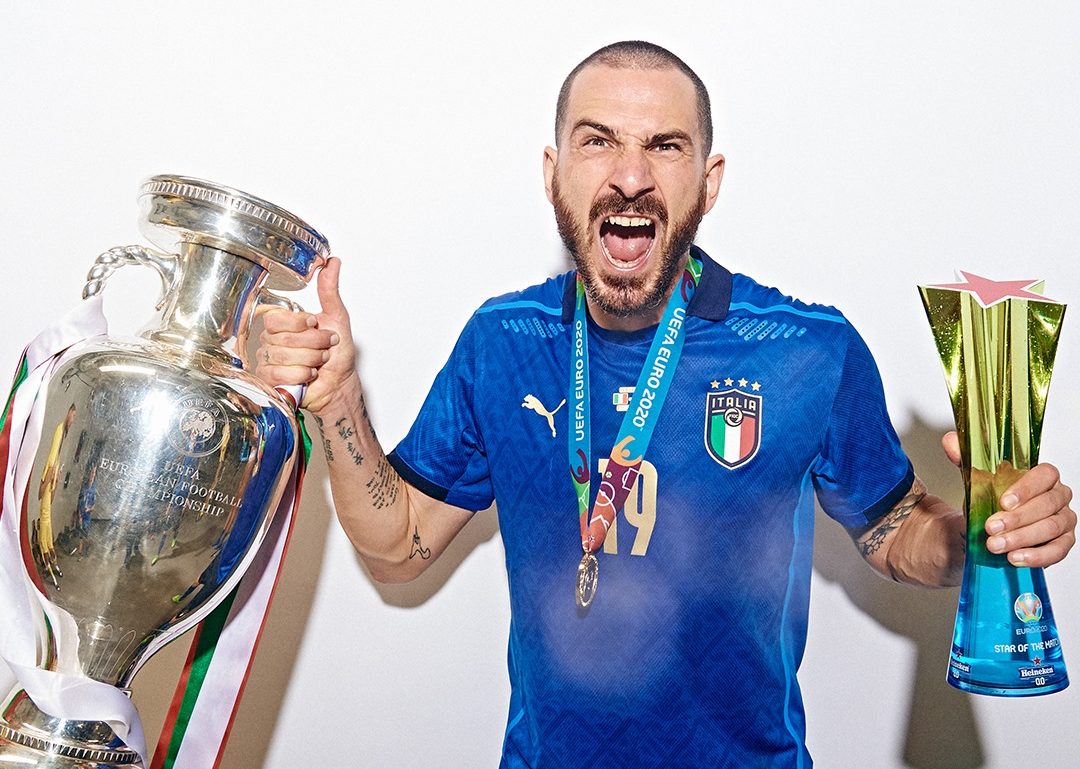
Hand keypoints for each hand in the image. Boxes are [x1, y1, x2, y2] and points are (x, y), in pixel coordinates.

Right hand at [255, 257, 358, 413]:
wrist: (339, 384)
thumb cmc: (338, 355)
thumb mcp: (337, 317)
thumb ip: (330, 290)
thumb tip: (332, 262)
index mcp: (283, 323)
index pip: (276, 318)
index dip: (300, 324)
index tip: (315, 326)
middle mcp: (272, 340)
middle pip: (284, 339)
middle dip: (314, 345)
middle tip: (324, 349)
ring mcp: (268, 360)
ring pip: (284, 357)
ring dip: (311, 361)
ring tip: (318, 363)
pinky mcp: (268, 380)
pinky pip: (280, 374)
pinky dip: (301, 376)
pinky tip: (307, 376)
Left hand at [942, 431, 1075, 566]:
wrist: (988, 530)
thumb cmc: (989, 502)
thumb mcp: (975, 481)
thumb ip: (965, 459)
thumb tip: (950, 440)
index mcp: (1041, 477)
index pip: (1045, 475)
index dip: (1026, 488)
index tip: (1003, 501)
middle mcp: (1057, 496)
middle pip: (1047, 504)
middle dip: (1017, 518)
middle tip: (991, 528)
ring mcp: (1063, 520)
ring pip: (1052, 528)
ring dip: (1022, 538)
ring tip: (996, 545)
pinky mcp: (1062, 543)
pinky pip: (1058, 550)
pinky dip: (1037, 556)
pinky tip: (1016, 558)